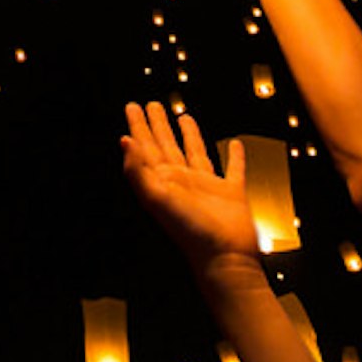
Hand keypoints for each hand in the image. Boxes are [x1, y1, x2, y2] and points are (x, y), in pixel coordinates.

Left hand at [119, 102, 268, 287]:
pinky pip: (234, 169)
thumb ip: (138, 172)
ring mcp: (207, 187)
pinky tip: (236, 144)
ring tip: (184, 116)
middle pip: (166, 146)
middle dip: (157, 125)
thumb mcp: (158, 200)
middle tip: (151, 104)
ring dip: (189, 135)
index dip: (138, 127)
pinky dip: (235, 156)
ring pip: (195, 152)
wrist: (224, 258)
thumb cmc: (190, 233)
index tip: (132, 106)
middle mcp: (182, 181)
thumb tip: (125, 141)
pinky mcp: (231, 193)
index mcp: (163, 181)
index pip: (146, 147)